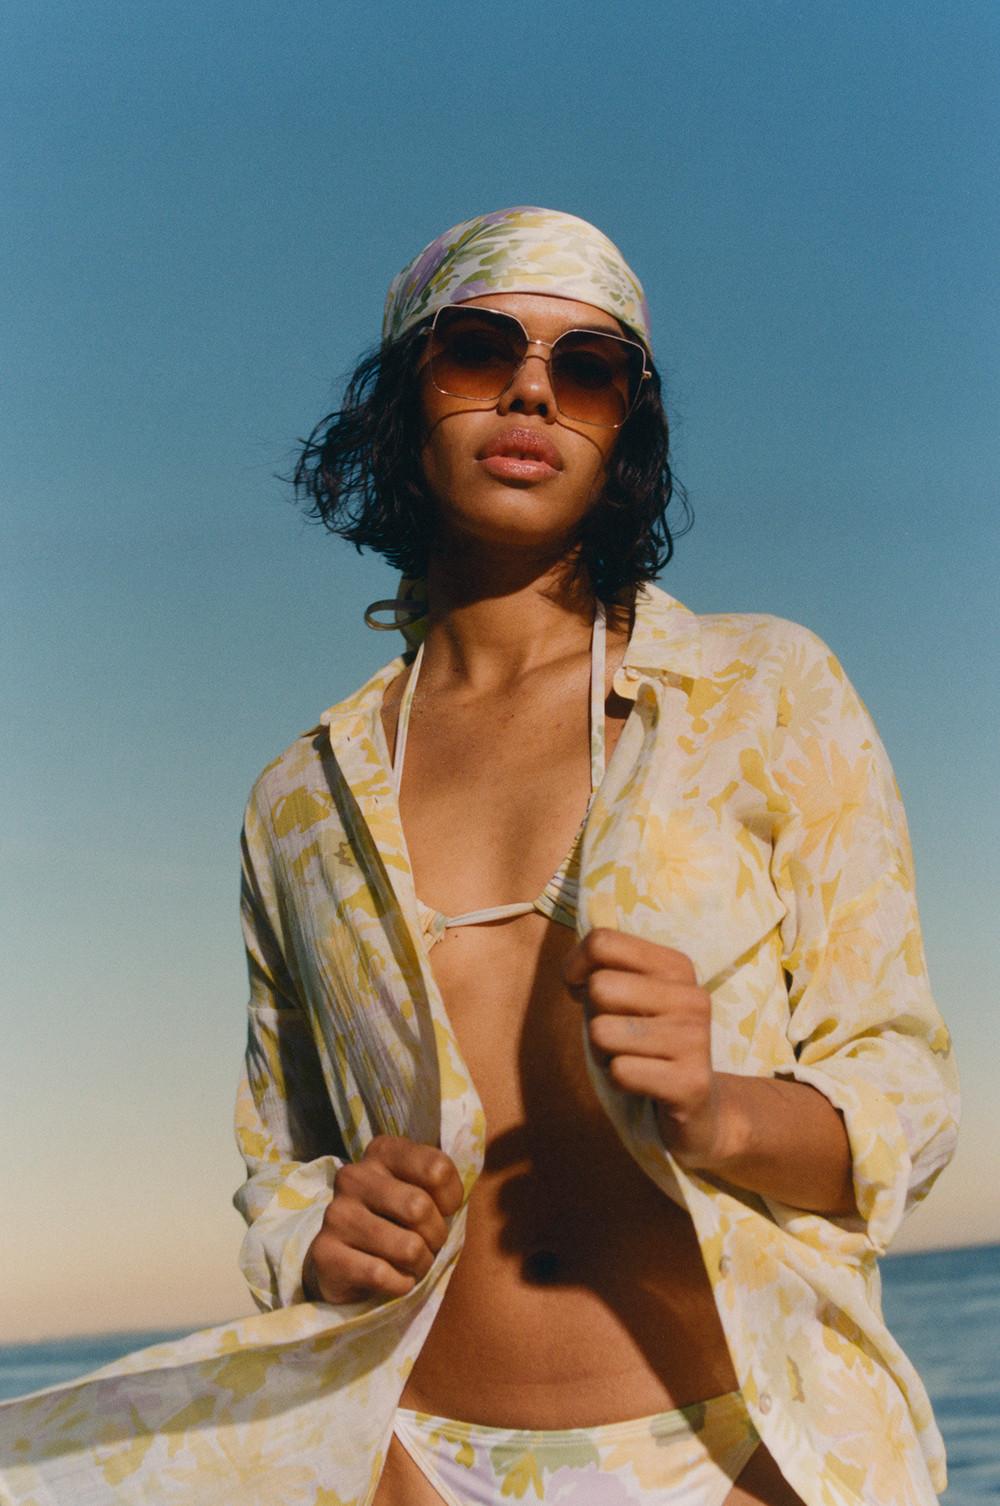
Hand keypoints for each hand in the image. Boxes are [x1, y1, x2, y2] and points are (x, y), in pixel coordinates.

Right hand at [303, 1135, 463, 1303]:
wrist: (346, 1262)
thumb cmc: (397, 1221)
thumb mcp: (421, 1191)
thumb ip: (441, 1184)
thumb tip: (465, 1194)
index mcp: (382, 1152)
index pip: (436, 1167)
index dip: (451, 1198)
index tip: (444, 1211)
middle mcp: (354, 1176)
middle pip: (420, 1207)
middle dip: (436, 1236)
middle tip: (429, 1245)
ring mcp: (336, 1213)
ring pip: (406, 1246)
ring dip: (420, 1264)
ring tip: (413, 1264)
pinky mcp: (324, 1252)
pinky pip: (381, 1274)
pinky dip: (399, 1284)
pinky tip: (394, 1279)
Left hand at [563, 928, 732, 1170]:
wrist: (700, 1108)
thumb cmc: (649, 1045)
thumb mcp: (632, 999)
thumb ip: (606, 972)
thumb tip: (572, 971)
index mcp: (676, 967)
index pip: (603, 942)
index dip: (575, 966)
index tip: (579, 988)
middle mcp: (691, 997)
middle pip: (599, 987)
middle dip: (593, 1017)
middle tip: (615, 1036)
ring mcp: (695, 1040)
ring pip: (603, 1032)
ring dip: (603, 1053)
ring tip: (630, 1059)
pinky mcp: (691, 1083)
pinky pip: (620, 1071)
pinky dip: (618, 1081)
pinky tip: (642, 1084)